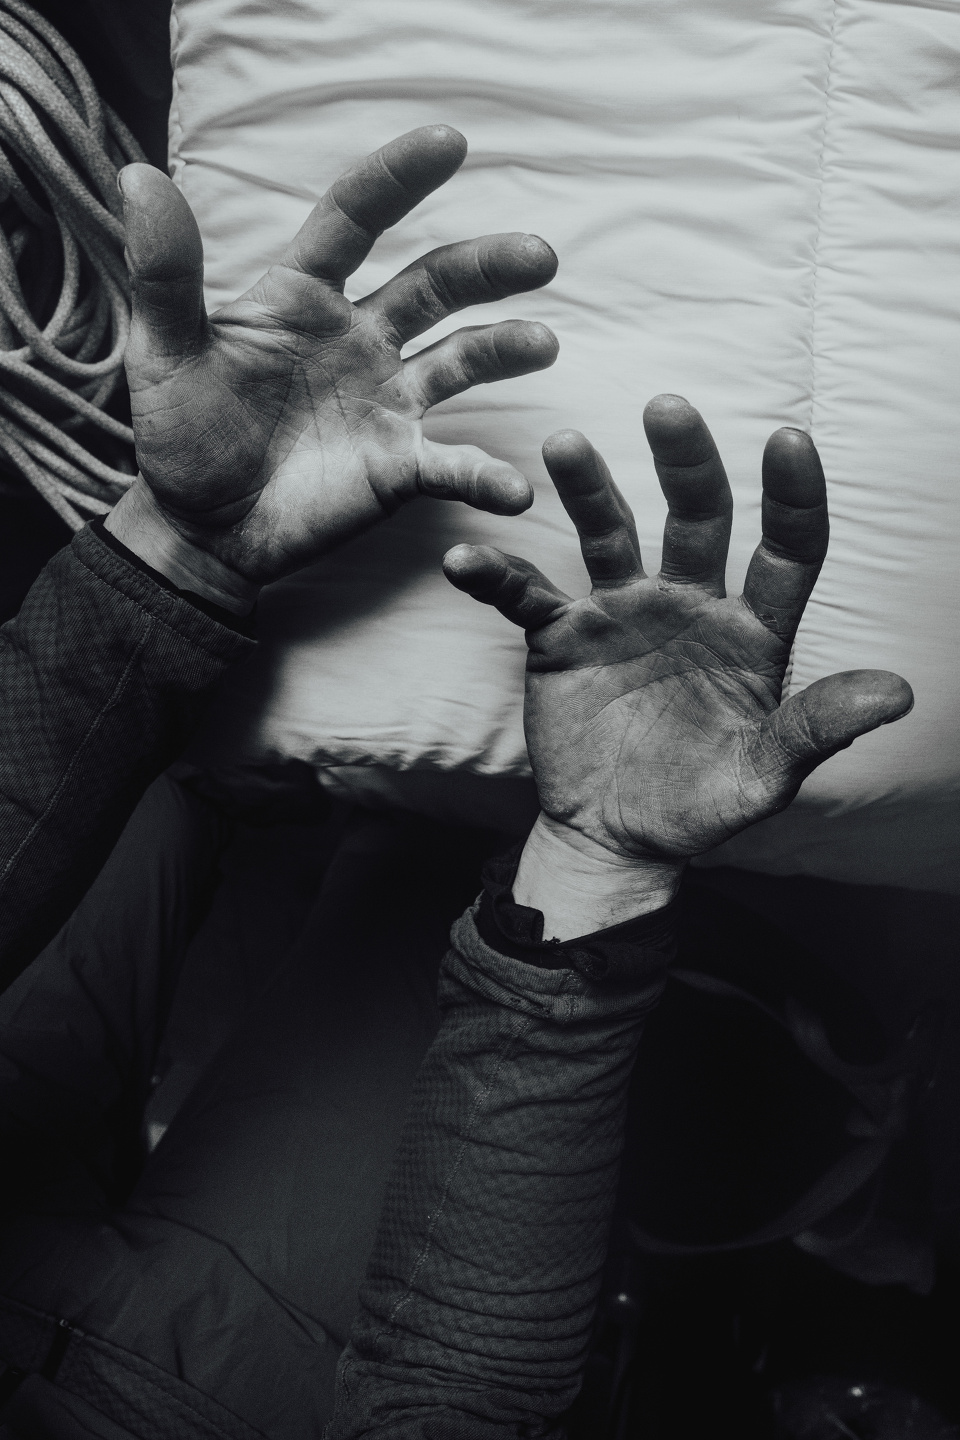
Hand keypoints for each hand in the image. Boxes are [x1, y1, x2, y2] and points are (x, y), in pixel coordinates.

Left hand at [107, 127, 557, 606]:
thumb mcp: (163, 352)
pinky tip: (515, 489)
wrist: (200, 529)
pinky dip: (485, 476)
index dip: (399, 180)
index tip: (452, 142)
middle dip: (486, 264)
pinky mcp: (398, 465)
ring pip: (459, 361)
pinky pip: (452, 464)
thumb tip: (142, 179)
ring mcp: (385, 402)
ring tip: (542, 342)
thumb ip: (165, 274)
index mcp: (303, 299)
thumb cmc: (182, 435)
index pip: (356, 221)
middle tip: (538, 256)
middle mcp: (358, 340)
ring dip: (503, 347)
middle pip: (432, 283)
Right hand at [444, 396, 912, 932]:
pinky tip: (467, 560)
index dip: (793, 497)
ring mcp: (621, 614)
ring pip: (608, 534)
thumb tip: (900, 692)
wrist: (616, 836)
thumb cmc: (701, 804)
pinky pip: (526, 595)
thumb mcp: (764, 774)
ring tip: (565, 447)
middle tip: (668, 408)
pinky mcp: (560, 638)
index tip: (790, 440)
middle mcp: (689, 605)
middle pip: (695, 517)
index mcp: (751, 630)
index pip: (786, 550)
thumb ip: (818, 727)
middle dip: (686, 462)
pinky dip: (497, 576)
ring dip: (588, 489)